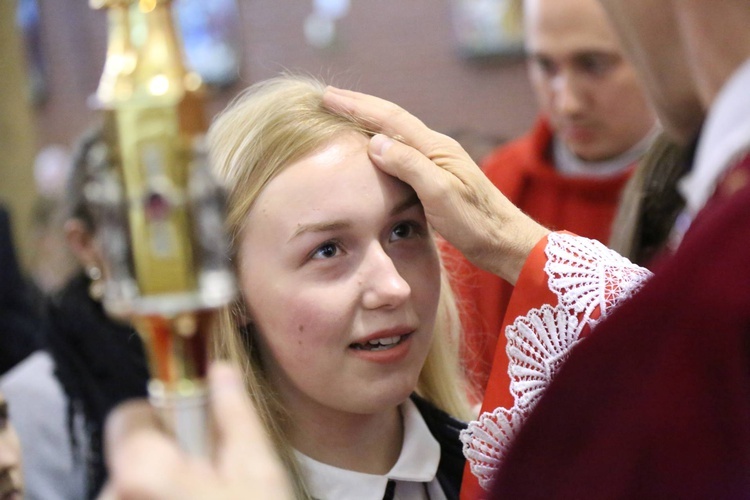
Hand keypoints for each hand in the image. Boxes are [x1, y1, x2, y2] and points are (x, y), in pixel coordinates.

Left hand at [99, 362, 292, 499]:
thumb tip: (221, 368)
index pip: (128, 416)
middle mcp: (113, 494)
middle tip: (211, 476)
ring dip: (164, 484)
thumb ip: (234, 414)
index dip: (165, 417)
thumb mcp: (255, 469)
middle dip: (171, 454)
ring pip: (135, 483)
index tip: (196, 434)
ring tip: (206, 498)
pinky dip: (158, 498)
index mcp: (140, 470)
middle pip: (135, 452)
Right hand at [323, 87, 548, 282]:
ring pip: (396, 134)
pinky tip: (374, 149)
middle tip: (328, 97)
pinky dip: (381, 144)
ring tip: (344, 114)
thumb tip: (376, 142)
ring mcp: (438, 162)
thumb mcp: (441, 194)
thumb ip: (410, 166)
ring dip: (369, 121)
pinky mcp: (437, 178)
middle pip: (392, 119)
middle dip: (359, 106)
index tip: (328, 97)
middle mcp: (436, 148)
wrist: (504, 241)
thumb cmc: (476, 222)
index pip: (389, 119)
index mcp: (436, 148)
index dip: (357, 106)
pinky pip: (402, 152)